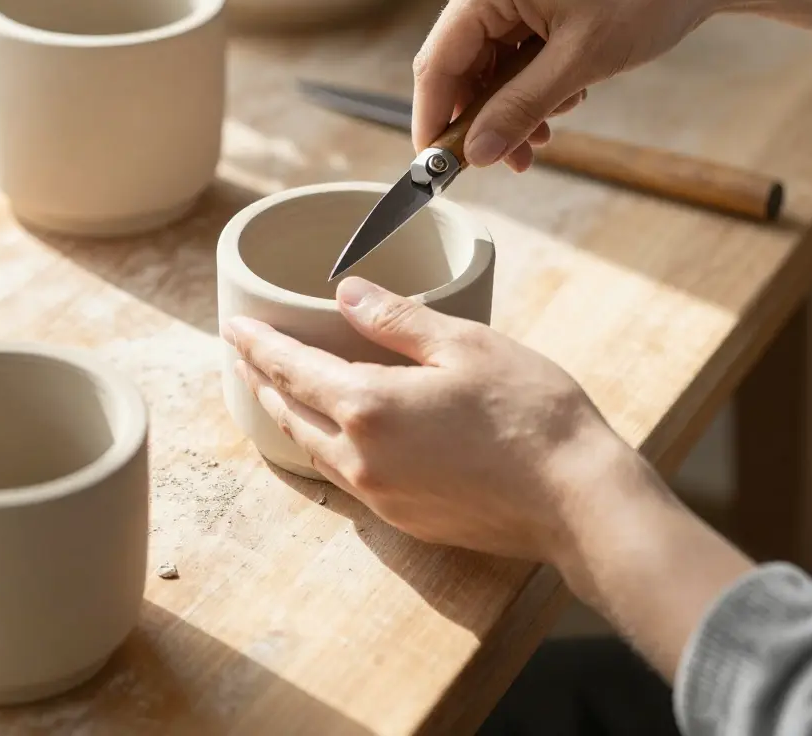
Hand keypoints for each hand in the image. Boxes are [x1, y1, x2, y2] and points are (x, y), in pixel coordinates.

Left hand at [222, 276, 632, 565]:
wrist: (579, 501)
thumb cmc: (529, 413)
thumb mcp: (463, 344)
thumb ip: (396, 319)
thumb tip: (345, 292)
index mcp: (368, 407)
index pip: (290, 368)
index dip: (257, 344)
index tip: (232, 326)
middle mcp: (360, 459)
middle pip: (289, 411)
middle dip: (261, 378)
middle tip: (246, 351)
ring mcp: (379, 496)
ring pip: (311, 447)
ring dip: (287, 413)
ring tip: (275, 388)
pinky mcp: (403, 520)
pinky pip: (343, 475)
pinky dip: (323, 443)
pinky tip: (334, 431)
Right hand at [413, 0, 729, 170]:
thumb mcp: (579, 61)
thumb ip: (519, 109)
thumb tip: (476, 154)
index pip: (437, 62)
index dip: (432, 119)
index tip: (435, 167)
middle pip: (458, 68)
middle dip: (483, 119)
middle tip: (509, 161)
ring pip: (484, 68)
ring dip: (510, 108)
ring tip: (546, 134)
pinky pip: (506, 56)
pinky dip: (526, 88)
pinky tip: (560, 101)